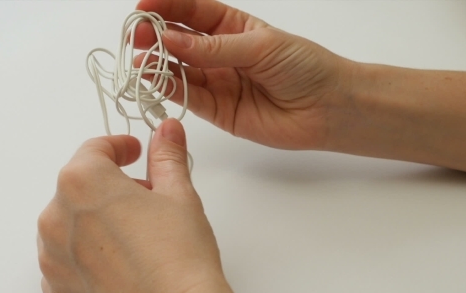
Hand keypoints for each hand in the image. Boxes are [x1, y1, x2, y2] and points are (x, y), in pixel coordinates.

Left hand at [37, 119, 251, 292]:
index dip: (119, 147)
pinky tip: (118, 262)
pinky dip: (86, 256)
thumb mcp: (178, 193)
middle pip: (81, 186)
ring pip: (70, 223)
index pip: (95, 150)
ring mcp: (52, 256)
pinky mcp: (57, 289)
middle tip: (145, 199)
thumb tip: (167, 132)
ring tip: (133, 235)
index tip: (133, 153)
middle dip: (111, 186)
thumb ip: (167, 155)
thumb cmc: (178, 255)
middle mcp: (56, 216)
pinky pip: (65, 260)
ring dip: (95, 220)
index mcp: (82, 181)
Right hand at [134, 0, 353, 149]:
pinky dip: (169, 88)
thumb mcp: (260, 46)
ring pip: (178, 69)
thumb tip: (171, 41)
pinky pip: (188, 96)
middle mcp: (220, 53)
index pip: (193, 12)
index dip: (168, 6)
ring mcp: (217, 81)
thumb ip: (215, 48)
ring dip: (157, 63)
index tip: (144, 6)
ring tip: (140, 59)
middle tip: (137, 35)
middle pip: (180, 41)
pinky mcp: (217, 110)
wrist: (328, 109)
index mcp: (233, 27)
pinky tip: (154, 78)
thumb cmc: (304, 67)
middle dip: (156, 35)